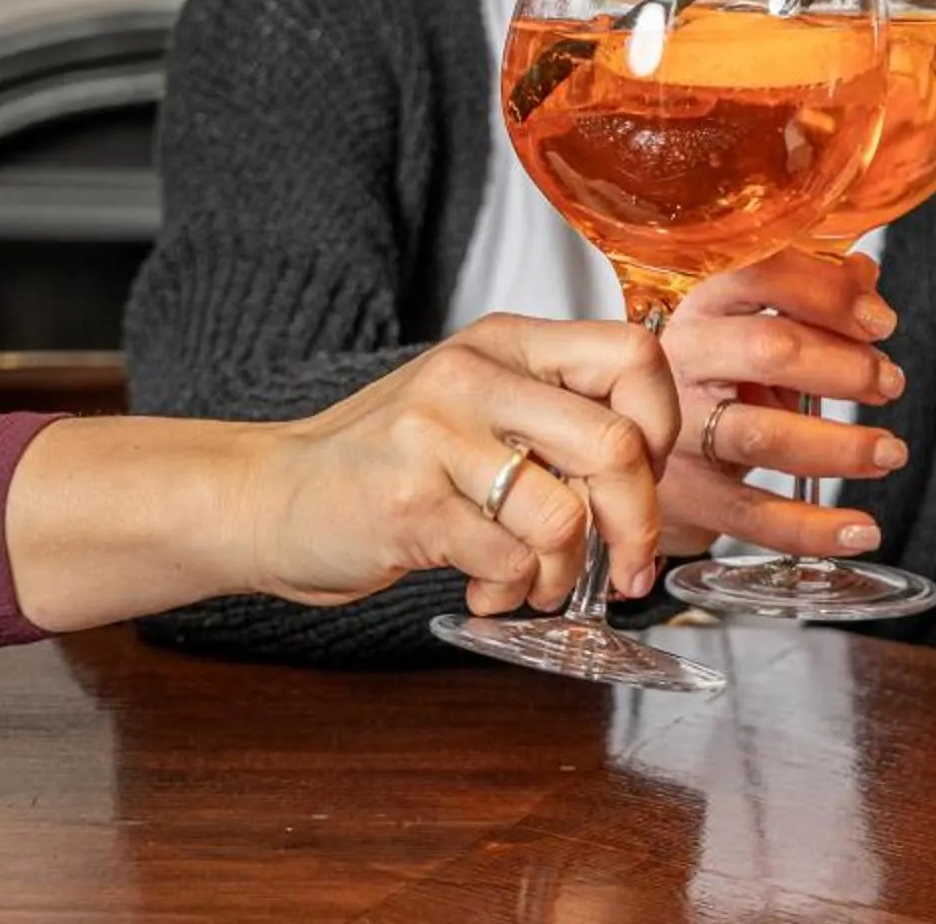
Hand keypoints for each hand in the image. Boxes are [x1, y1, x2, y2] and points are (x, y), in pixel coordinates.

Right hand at [240, 313, 680, 615]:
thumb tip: (655, 473)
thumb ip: (557, 417)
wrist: (272, 496)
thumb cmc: (391, 459)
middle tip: (626, 567)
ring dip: (567, 573)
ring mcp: (436, 436)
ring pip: (566, 516)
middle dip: (638, 526)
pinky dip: (513, 593)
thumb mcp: (478, 405)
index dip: (663, 426)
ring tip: (537, 583)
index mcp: (507, 342)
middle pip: (616, 445)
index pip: (635, 354)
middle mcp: (475, 376)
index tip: (647, 478)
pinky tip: (486, 590)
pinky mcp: (409, 503)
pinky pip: (509, 561)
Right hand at [657, 247, 908, 557]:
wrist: (640, 449)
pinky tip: (860, 530)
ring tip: (888, 451)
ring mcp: (675, 428)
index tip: (880, 322)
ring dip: (840, 445)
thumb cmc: (711, 378)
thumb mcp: (752, 327)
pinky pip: (751, 514)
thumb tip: (863, 271)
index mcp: (704, 306)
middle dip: (845, 367)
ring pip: (763, 434)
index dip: (828, 295)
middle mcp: (682, 358)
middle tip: (889, 383)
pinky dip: (813, 528)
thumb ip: (808, 297)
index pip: (762, 277)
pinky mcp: (681, 493)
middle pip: (768, 350)